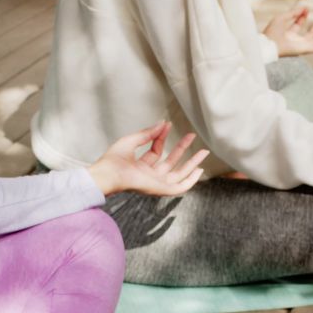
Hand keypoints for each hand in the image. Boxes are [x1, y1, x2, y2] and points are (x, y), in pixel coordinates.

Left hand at [87, 121, 207, 196]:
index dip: (162, 137)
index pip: (156, 151)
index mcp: (140, 166)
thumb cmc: (113, 160)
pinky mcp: (161, 189)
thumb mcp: (131, 141)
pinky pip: (180, 187)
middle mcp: (149, 176)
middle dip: (183, 149)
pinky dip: (191, 180)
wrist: (109, 173)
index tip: (167, 124)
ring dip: (191, 163)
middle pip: (171, 163)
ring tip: (204, 152)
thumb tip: (163, 123)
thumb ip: (147, 133)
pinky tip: (199, 170)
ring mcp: (156, 183)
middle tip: (192, 136)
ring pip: (178, 174)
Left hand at [263, 7, 312, 57]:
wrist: (270, 45)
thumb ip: (293, 13)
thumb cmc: (272, 33)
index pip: (298, 26)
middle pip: (310, 33)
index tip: (305, 9)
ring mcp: (302, 46)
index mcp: (288, 35)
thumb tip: (305, 7)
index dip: (302, 16)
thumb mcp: (282, 18)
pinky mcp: (306, 50)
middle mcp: (295, 41)